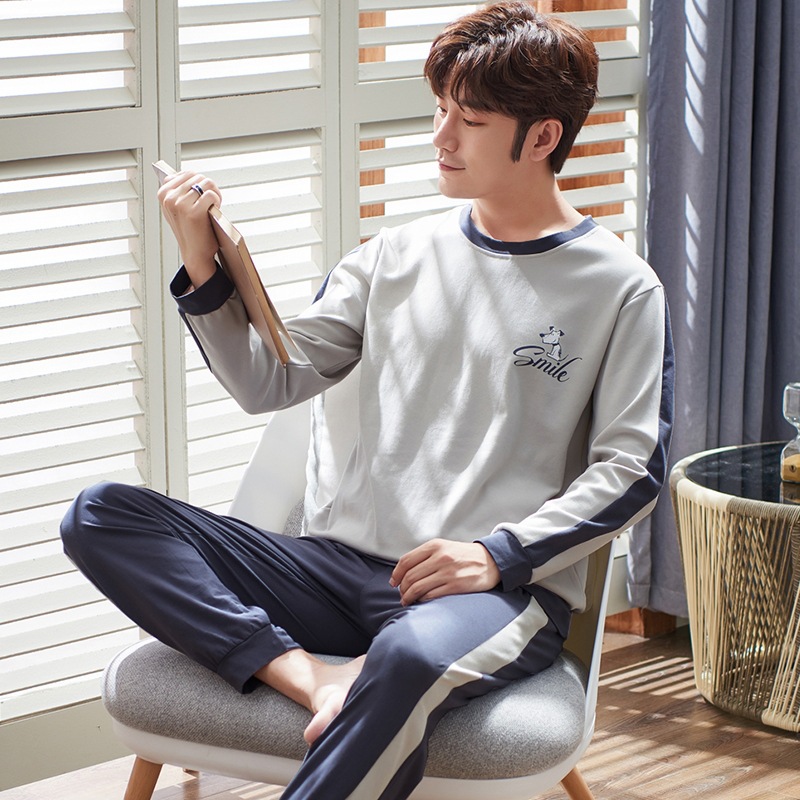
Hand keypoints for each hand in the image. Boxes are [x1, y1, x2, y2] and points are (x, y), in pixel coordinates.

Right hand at [157, 171, 222, 288]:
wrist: (195, 253)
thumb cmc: (190, 230)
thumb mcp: (176, 208)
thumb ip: (176, 191)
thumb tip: (181, 174)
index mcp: (163, 193)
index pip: (187, 173)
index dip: (200, 183)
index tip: (201, 196)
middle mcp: (169, 197)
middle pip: (198, 176)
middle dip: (208, 188)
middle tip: (211, 203)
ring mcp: (179, 204)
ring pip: (206, 183)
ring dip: (214, 194)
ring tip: (212, 207)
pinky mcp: (193, 212)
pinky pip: (211, 194)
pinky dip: (217, 201)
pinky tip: (214, 211)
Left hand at [389, 539, 500, 605]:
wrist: (490, 561)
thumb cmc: (463, 555)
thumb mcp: (444, 547)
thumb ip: (424, 556)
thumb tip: (402, 572)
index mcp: (435, 546)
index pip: (406, 561)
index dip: (396, 574)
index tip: (394, 582)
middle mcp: (440, 557)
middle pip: (410, 576)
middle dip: (402, 589)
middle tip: (401, 594)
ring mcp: (448, 572)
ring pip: (418, 588)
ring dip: (408, 597)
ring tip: (407, 601)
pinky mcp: (456, 586)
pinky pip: (431, 596)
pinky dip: (422, 600)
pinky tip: (421, 601)